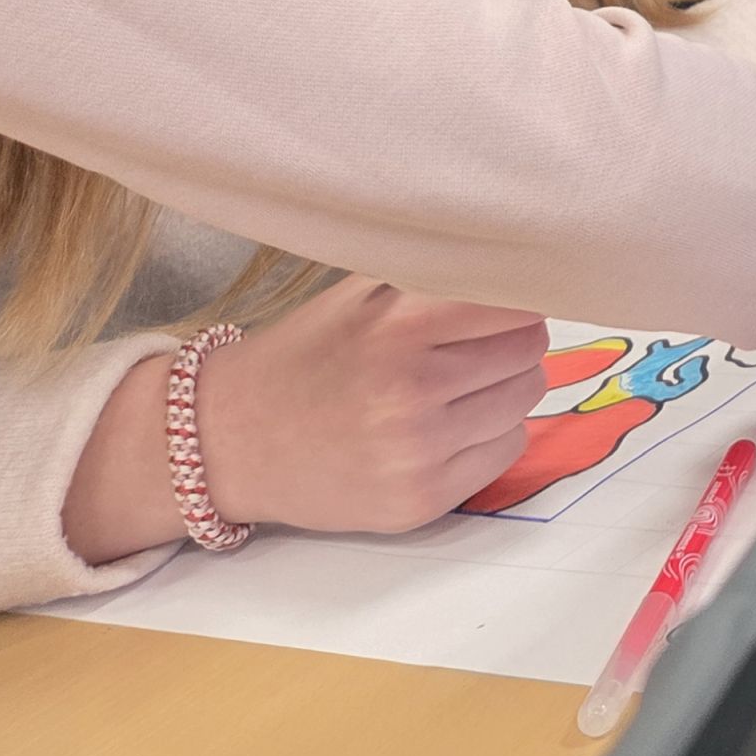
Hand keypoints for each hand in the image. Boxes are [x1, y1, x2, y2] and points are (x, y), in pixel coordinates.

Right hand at [65, 280, 551, 562]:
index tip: (504, 301)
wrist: (227, 441)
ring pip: (525, 398)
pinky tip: (448, 426)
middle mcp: (413, 392)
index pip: (518, 302)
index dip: (516, 297)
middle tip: (470, 345)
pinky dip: (491, 433)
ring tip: (455, 386)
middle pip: (528, 349)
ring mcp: (418, 453)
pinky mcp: (421, 502)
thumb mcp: (359, 294)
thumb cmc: (303, 356)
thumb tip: (515, 254)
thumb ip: (433, 271)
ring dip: (503, 387)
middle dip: (510, 340)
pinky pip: (507, 450)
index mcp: (398, 327)